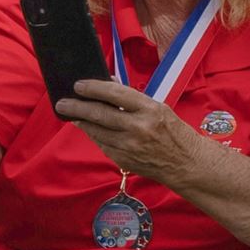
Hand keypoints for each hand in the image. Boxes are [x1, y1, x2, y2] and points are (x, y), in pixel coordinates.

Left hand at [56, 79, 197, 180]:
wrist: (185, 163)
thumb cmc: (174, 132)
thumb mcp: (159, 108)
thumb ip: (133, 99)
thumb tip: (109, 86)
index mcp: (150, 110)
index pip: (115, 94)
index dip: (94, 88)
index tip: (79, 85)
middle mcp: (139, 128)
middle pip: (100, 114)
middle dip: (78, 107)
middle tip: (63, 103)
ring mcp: (130, 147)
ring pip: (97, 131)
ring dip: (81, 122)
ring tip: (71, 114)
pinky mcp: (124, 160)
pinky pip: (103, 145)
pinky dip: (94, 136)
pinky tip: (88, 129)